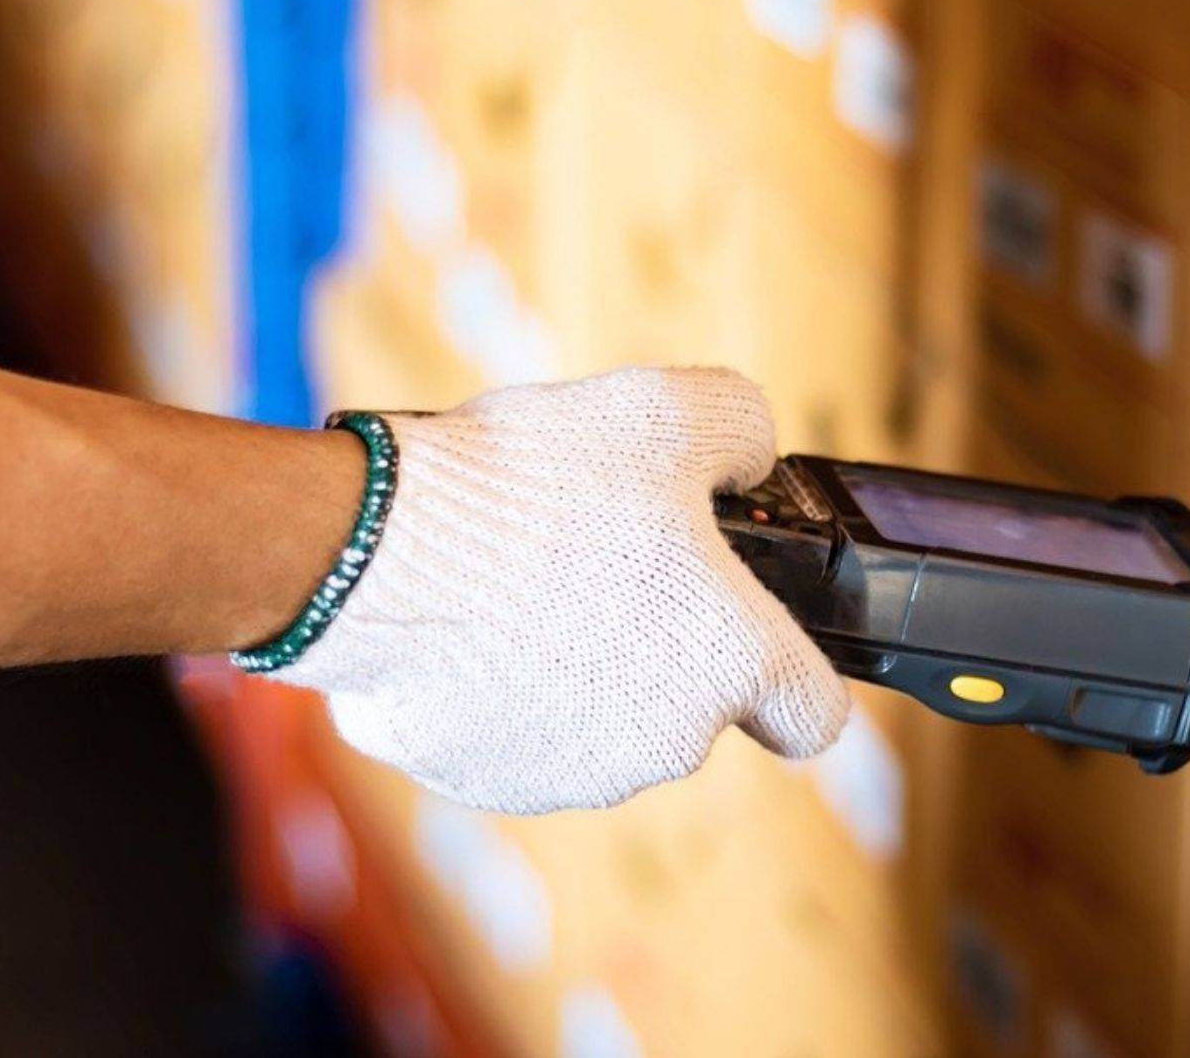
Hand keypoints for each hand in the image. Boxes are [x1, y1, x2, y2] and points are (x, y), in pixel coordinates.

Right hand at [263, 366, 851, 812]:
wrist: (377, 554)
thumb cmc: (532, 485)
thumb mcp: (668, 408)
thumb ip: (742, 429)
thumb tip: (748, 455)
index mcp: (729, 664)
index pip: (812, 715)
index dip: (792, 671)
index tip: (754, 631)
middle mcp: (665, 743)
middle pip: (692, 705)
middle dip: (660, 640)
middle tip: (601, 555)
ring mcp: (572, 774)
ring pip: (602, 720)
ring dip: (581, 663)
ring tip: (524, 577)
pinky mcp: (485, 780)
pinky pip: (514, 731)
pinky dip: (502, 686)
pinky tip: (468, 617)